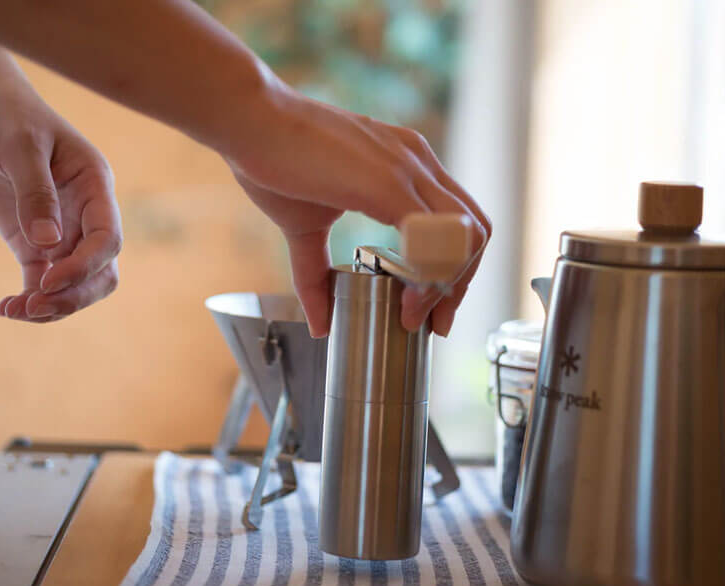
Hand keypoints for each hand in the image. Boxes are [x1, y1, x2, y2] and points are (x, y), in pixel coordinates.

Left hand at [0, 79, 121, 321]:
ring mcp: (64, 235)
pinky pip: (42, 284)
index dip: (85, 265)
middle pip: (102, 273)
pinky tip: (7, 308)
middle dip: (75, 295)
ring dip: (54, 305)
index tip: (48, 279)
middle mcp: (88, 217)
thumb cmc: (6, 116)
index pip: (107, 239)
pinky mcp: (36, 247)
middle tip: (36, 305)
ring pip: (77, 286)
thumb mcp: (19, 145)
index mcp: (96, 188)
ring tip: (16, 311)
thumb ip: (35, 192)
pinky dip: (30, 301)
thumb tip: (47, 244)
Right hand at [230, 86, 490, 337]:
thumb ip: (316, 275)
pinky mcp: (388, 182)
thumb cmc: (273, 162)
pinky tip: (406, 294)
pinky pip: (434, 233)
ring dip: (447, 283)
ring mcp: (408, 169)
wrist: (249, 121)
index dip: (455, 271)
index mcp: (407, 167)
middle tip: (435, 322)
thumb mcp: (303, 229)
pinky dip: (430, 270)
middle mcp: (418, 163)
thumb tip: (319, 325)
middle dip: (462, 284)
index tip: (429, 307)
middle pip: (475, 231)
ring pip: (464, 234)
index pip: (460, 223)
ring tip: (415, 312)